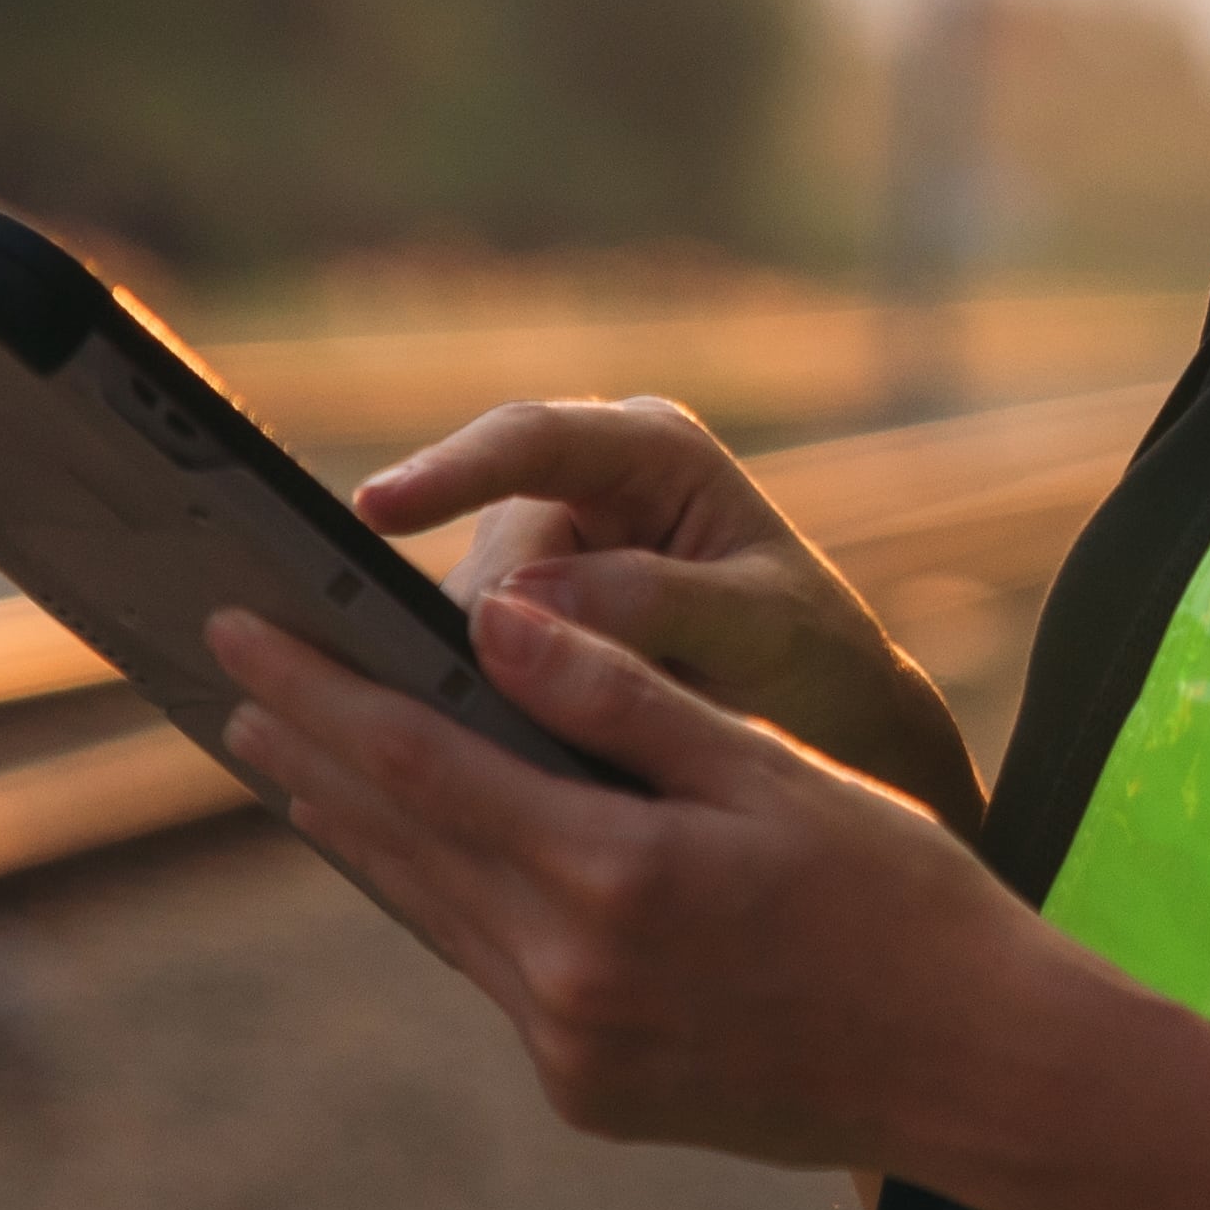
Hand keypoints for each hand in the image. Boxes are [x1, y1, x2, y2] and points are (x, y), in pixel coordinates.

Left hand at [207, 587, 1097, 1176]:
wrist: (974, 1070)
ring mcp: (572, 1049)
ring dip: (359, 833)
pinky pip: (489, 975)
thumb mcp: (770, 769)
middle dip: (311, 752)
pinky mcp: (589, 1093)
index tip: (247, 631)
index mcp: (611, 878)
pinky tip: (418, 863)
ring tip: (292, 766)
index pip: (422, 762)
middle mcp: (568, 977)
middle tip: (232, 684)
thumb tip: (492, 621)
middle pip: (400, 841)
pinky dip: (440, 904)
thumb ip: (624, 699)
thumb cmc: (897, 897)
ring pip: (433, 914)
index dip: (324, 690)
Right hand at [355, 394, 988, 841]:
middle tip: (450, 710)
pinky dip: (468, 711)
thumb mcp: (762, 627)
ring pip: (457, 622)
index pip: (530, 442)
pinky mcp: (514, 629)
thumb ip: (658, 603)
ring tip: (494, 752)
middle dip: (460, 635)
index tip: (376, 512)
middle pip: (479, 555)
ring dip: (467, 687)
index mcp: (650, 452)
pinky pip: (464, 665)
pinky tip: (468, 767)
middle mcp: (578, 488)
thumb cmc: (816, 657)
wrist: (833, 724)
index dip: (448, 472)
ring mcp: (538, 559)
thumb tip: (524, 599)